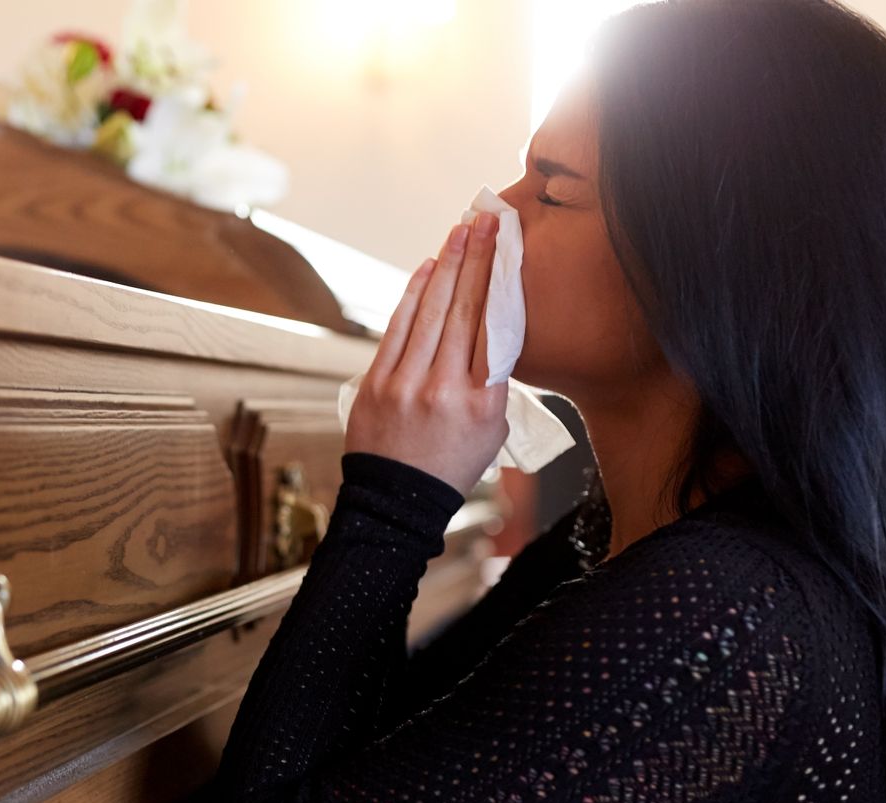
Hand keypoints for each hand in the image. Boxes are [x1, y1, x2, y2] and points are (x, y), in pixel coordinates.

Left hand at [344, 213, 509, 495]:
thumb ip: (496, 379)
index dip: (500, 279)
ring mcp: (407, 384)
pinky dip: (415, 293)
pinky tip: (429, 266)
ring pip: (431, 311)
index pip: (495, 326)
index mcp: (484, 401)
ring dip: (448, 265)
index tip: (508, 245)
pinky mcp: (377, 382)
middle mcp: (446, 388)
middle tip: (486, 219)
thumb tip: (496, 326)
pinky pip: (399, 327)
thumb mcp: (493, 428)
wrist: (397, 500)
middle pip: (465, 309)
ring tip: (461, 230)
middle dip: (477, 258)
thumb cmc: (452, 463)